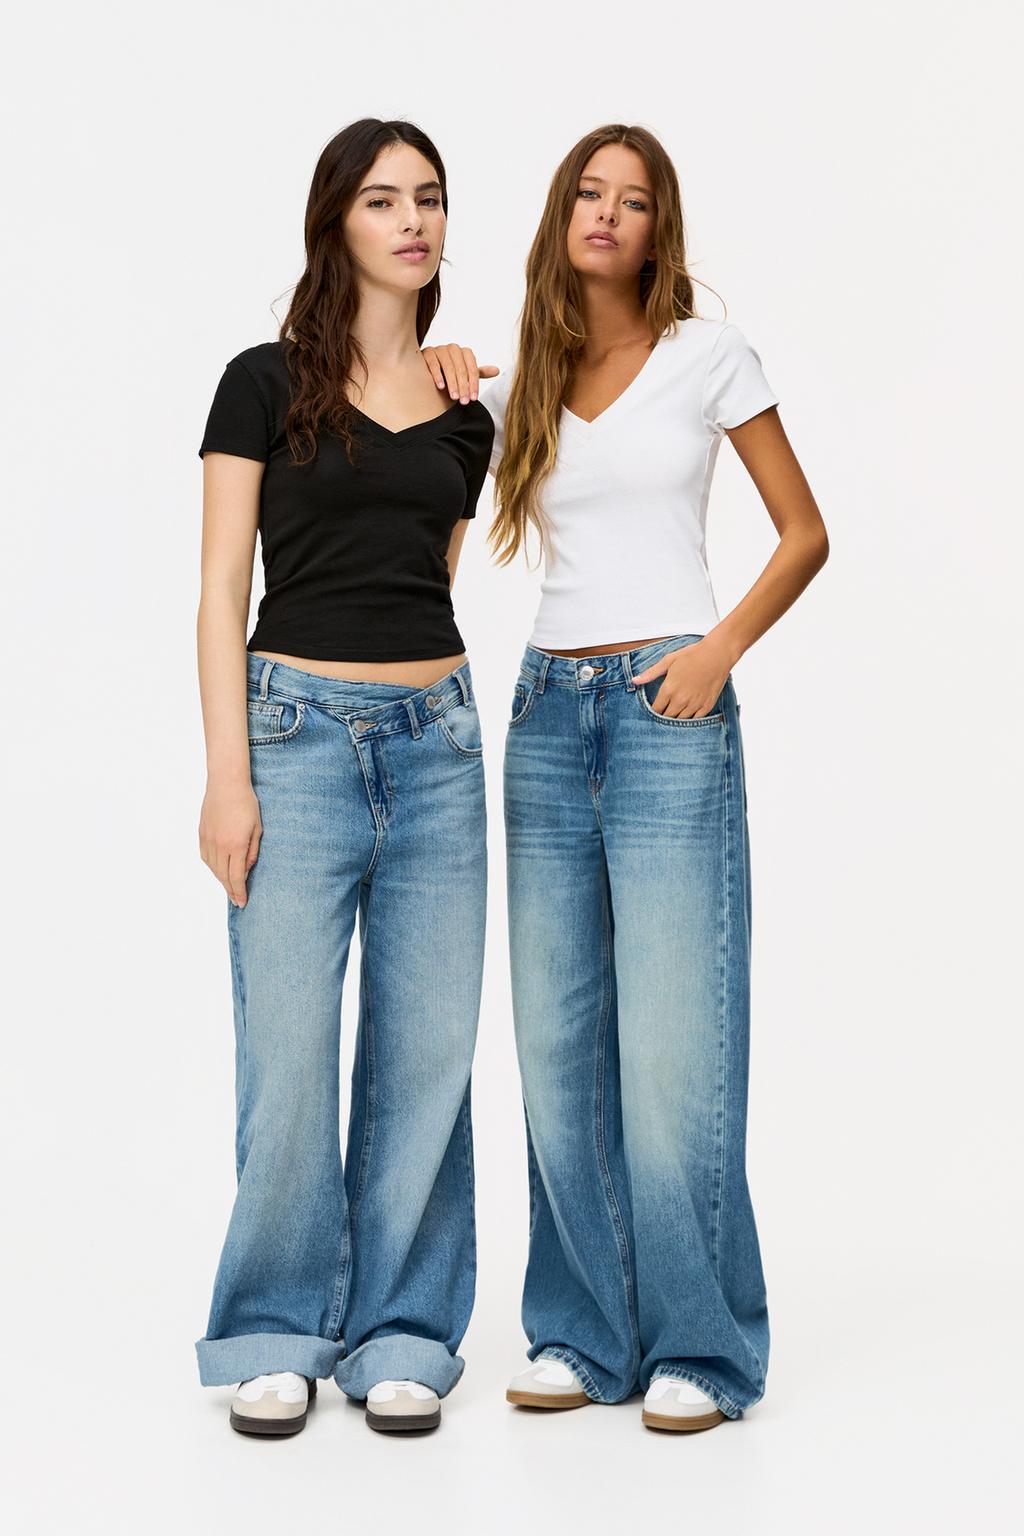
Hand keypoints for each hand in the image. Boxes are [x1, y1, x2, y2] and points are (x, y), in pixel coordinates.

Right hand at [199, 779, 261, 907]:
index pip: (236, 877)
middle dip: (231, 890)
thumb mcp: (257, 828)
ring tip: (230, 887)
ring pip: (213, 868)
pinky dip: (212, 867)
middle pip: (223, 876)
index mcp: (236, 845)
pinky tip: (219, 870)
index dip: (239, 892)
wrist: (226, 784)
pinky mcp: (201, 834)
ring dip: (221, 880)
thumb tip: (246, 870)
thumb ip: (252, 851)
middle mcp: (219, 845)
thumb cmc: (246, 803)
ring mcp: (208, 840)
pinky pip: (205, 857)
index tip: (242, 903)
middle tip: (237, 900)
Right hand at [421, 343, 499, 402]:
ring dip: (452, 383)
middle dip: (463, 387)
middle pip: (461, 369)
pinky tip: (440, 387)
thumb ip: (479, 373)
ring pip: (448, 366)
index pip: (473, 369)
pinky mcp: (427, 352)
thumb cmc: (449, 374)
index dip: (474, 384)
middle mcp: (453, 348)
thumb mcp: (465, 374)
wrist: (428, 371)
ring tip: (453, 397)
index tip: (473, 399)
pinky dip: (437, 375)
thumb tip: (497, 370)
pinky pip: (433, 363)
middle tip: (463, 401)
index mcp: (465, 352)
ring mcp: (439, 349)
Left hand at [631, 637, 731, 717]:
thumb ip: (650, 673)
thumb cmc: (692, 655)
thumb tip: (635, 680)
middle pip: (667, 718)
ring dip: (676, 719)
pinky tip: (687, 716)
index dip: (653, 712)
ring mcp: (694, 704)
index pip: (656, 710)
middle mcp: (680, 699)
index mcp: (669, 689)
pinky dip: (690, 720)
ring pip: (680, 721)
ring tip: (674, 717)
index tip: (653, 712)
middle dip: (663, 717)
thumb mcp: (668, 660)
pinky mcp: (707, 706)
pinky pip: (696, 720)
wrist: (717, 654)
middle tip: (662, 717)